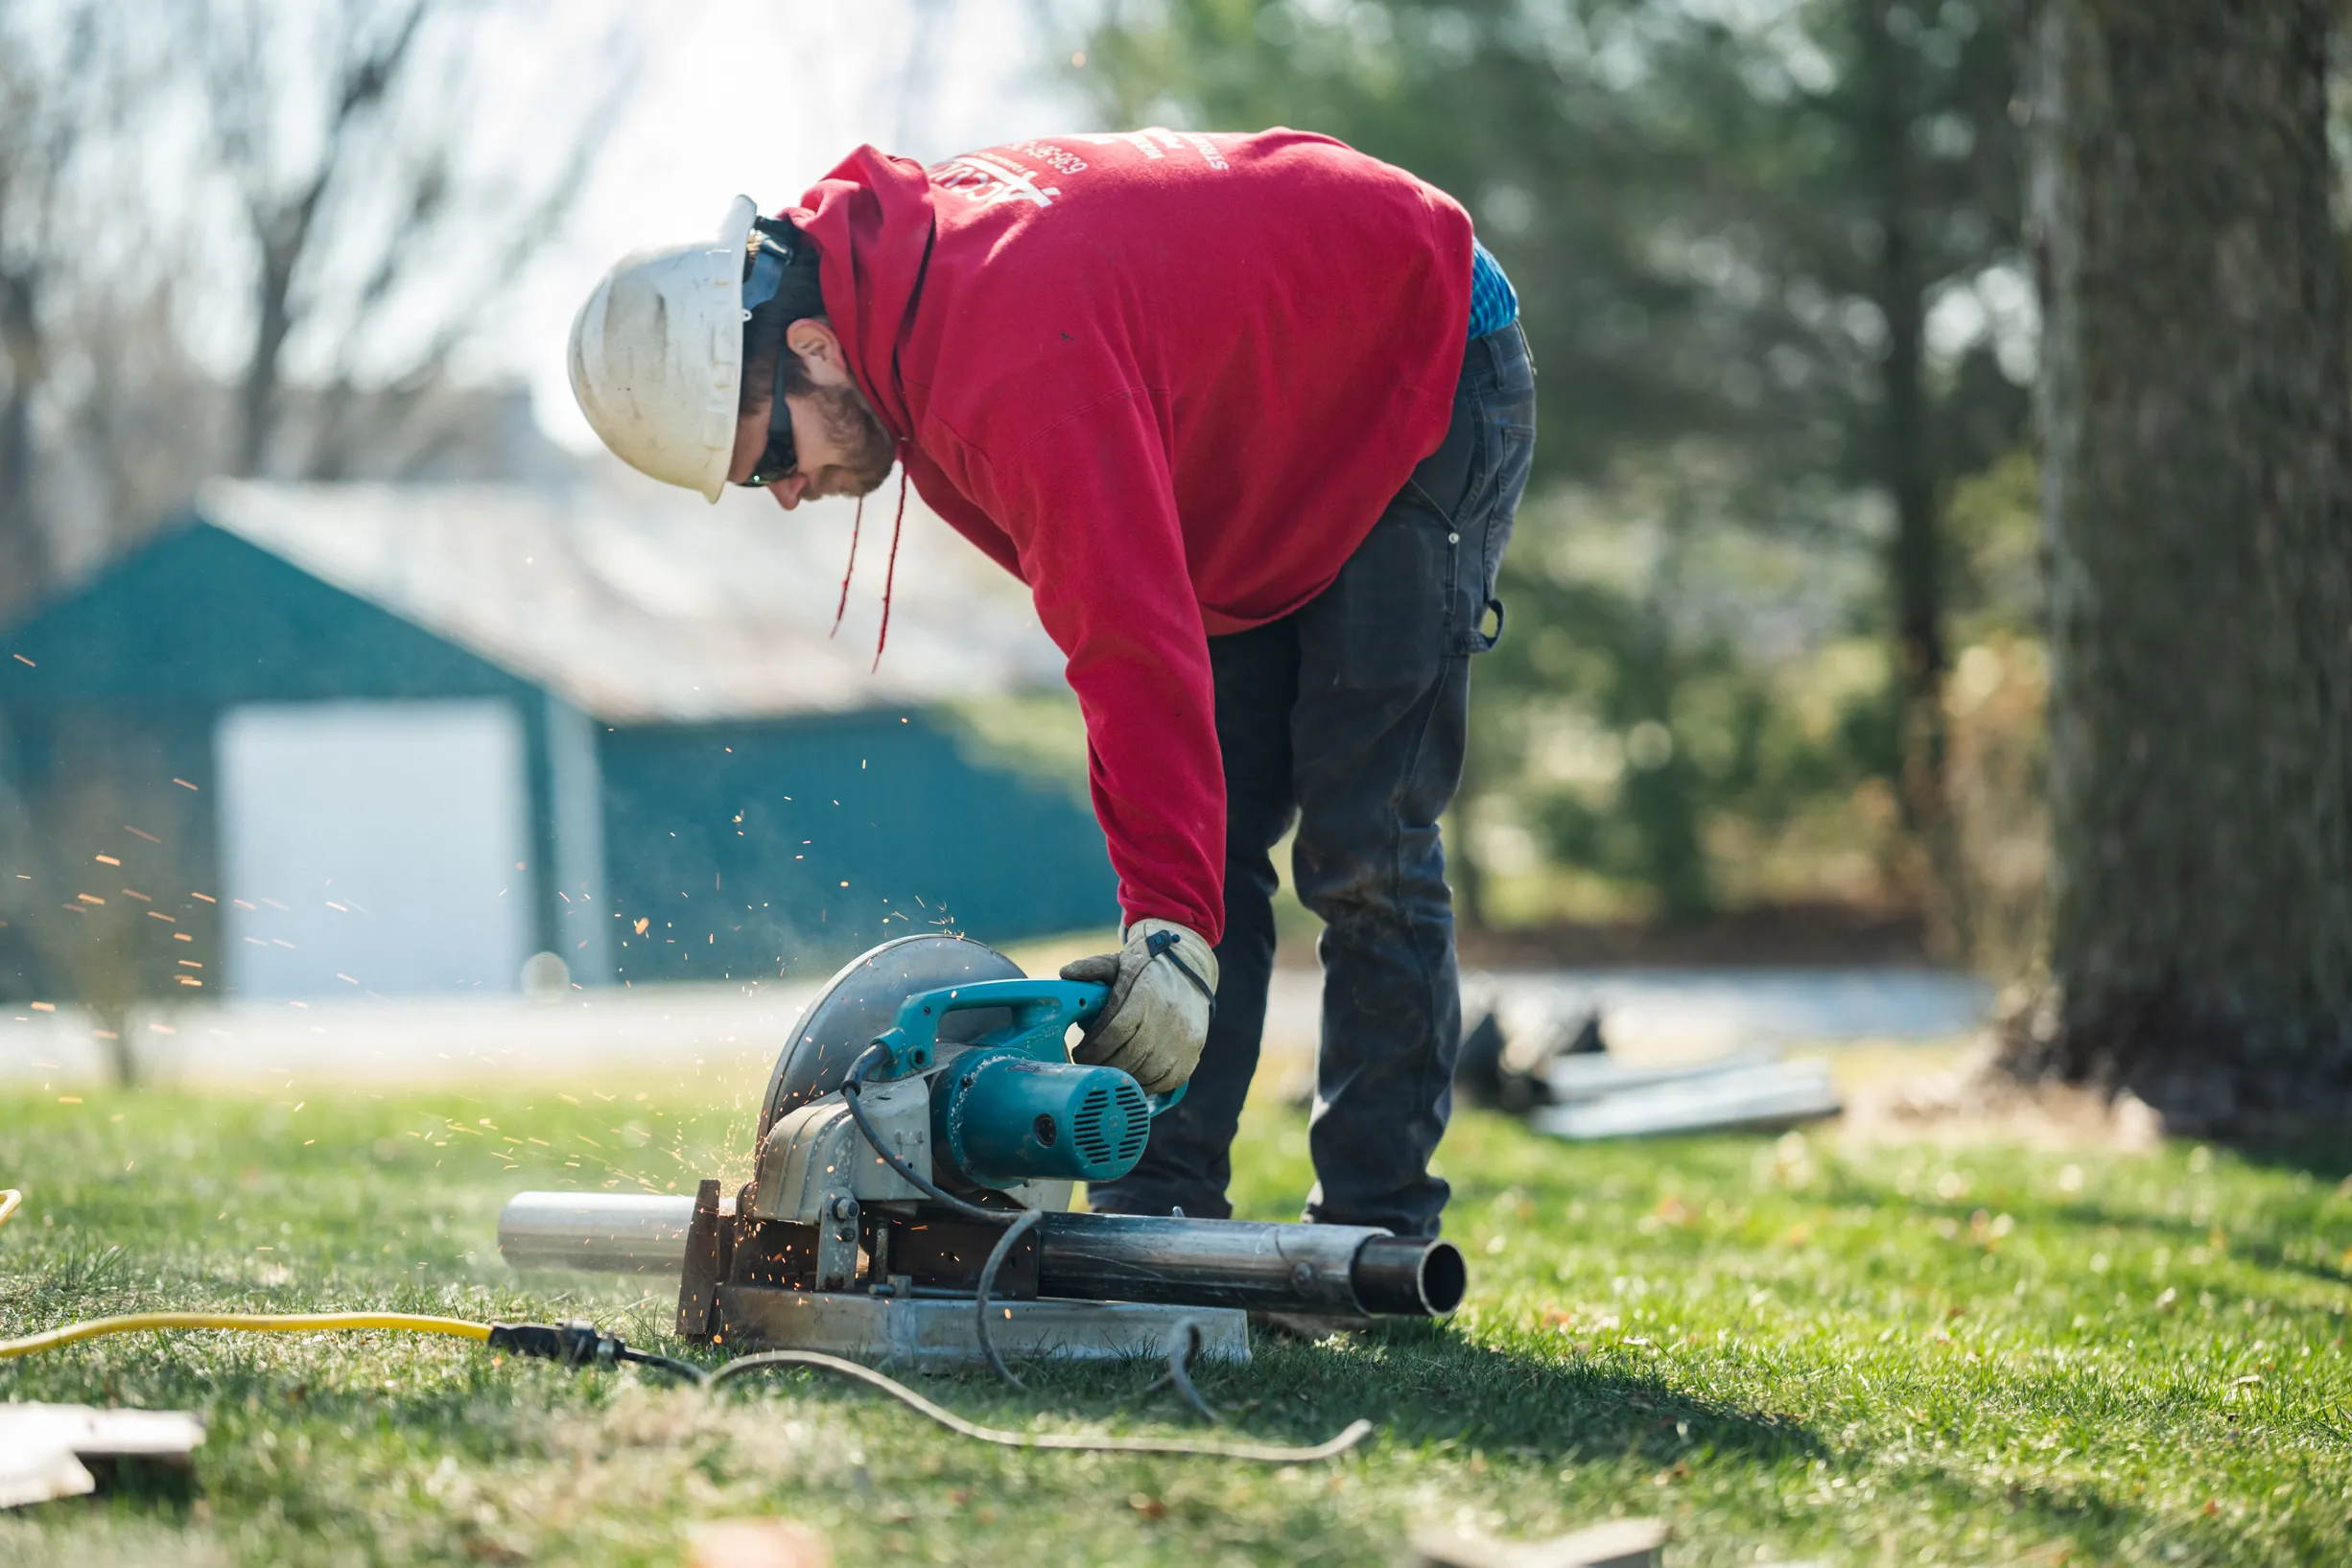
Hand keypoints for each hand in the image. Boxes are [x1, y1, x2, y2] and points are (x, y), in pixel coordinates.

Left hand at [1058, 919, 1218, 1094]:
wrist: (1191, 974)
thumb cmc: (1147, 971)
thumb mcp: (1120, 962)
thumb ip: (1092, 967)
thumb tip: (1065, 974)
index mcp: (1145, 995)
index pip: (1114, 1031)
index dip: (1093, 1049)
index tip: (1080, 1053)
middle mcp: (1166, 1020)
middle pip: (1128, 1057)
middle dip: (1102, 1066)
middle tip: (1088, 1067)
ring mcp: (1182, 1041)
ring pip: (1144, 1074)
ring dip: (1121, 1078)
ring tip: (1106, 1072)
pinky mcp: (1191, 1057)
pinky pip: (1163, 1083)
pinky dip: (1143, 1086)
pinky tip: (1130, 1077)